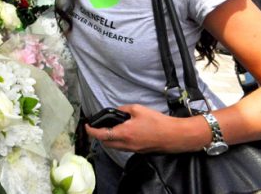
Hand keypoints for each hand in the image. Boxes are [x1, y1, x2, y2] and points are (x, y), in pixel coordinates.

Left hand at [84, 104, 205, 153]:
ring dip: (108, 139)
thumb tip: (116, 111)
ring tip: (109, 128)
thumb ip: (123, 109)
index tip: (86, 126)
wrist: (174, 135)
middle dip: (99, 135)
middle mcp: (126, 144)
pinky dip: (118, 141)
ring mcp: (133, 149)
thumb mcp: (138, 109)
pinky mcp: (139, 150)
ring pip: (114, 146)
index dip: (91, 131)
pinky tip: (122, 132)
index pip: (101, 135)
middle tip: (98, 126)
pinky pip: (123, 147)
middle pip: (106, 143)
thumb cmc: (157, 122)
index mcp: (124, 133)